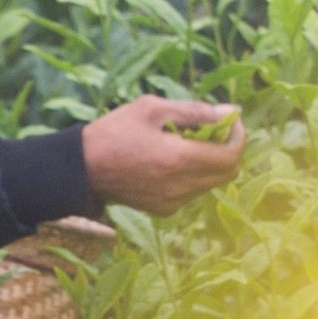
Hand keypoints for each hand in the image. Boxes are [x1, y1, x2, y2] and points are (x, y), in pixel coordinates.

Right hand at [83, 92, 250, 211]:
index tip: (229, 119)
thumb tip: (230, 112)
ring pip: (211, 182)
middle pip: (227, 172)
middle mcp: (180, 186)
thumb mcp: (152, 108)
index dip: (237, 136)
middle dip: (227, 148)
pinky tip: (171, 159)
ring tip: (186, 141)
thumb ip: (195, 111)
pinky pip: (193, 191)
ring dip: (210, 161)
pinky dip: (193, 174)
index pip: (231, 155)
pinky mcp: (164, 210)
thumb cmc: (114, 132)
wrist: (80, 169)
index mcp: (179, 159)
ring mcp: (173, 202)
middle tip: (211, 128)